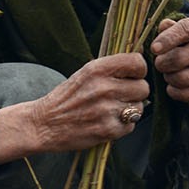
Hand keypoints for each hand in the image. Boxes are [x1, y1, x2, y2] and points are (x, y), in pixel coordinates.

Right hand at [0, 53, 150, 162]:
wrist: (45, 123)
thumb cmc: (67, 97)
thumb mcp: (85, 73)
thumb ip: (111, 67)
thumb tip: (141, 59)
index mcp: (97, 69)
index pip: (138, 63)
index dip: (138, 71)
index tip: (132, 76)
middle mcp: (104, 87)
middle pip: (143, 87)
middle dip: (134, 93)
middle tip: (119, 97)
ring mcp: (107, 110)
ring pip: (139, 108)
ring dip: (129, 110)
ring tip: (111, 110)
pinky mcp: (108, 130)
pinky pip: (131, 126)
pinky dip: (122, 126)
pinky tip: (107, 122)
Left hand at [150, 17, 188, 102]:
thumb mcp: (188, 31)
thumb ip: (172, 28)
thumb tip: (163, 25)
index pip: (186, 29)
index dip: (167, 39)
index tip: (154, 48)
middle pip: (180, 58)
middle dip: (163, 63)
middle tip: (160, 64)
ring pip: (182, 78)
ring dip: (169, 78)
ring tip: (168, 74)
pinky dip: (175, 92)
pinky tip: (173, 87)